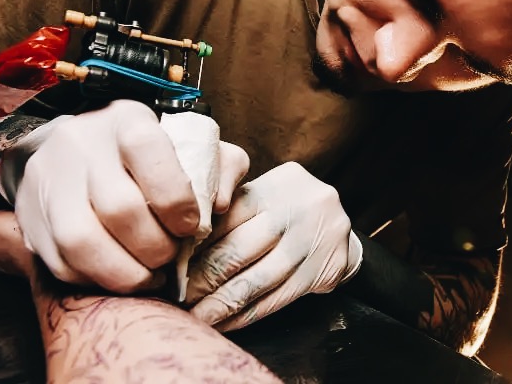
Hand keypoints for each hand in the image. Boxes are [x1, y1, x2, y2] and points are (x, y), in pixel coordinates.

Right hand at [0, 100, 249, 293]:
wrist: (80, 148)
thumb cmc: (148, 155)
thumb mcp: (191, 144)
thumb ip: (219, 167)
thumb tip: (219, 204)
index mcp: (125, 119)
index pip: (147, 150)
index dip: (176, 198)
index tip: (191, 227)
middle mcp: (80, 143)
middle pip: (118, 207)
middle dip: (155, 246)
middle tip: (170, 257)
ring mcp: (48, 179)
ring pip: (81, 241)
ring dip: (124, 272)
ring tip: (148, 277)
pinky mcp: (30, 215)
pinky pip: (60, 262)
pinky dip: (95, 280)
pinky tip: (119, 275)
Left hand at [185, 161, 361, 330]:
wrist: (339, 221)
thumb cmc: (285, 207)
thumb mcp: (263, 194)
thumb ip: (229, 212)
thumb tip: (180, 247)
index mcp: (272, 188)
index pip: (225, 219)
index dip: (195, 247)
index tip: (171, 266)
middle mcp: (294, 212)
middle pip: (238, 251)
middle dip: (203, 278)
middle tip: (178, 296)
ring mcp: (310, 244)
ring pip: (256, 281)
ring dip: (221, 303)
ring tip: (196, 316)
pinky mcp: (322, 272)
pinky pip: (275, 300)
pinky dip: (245, 315)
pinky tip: (225, 323)